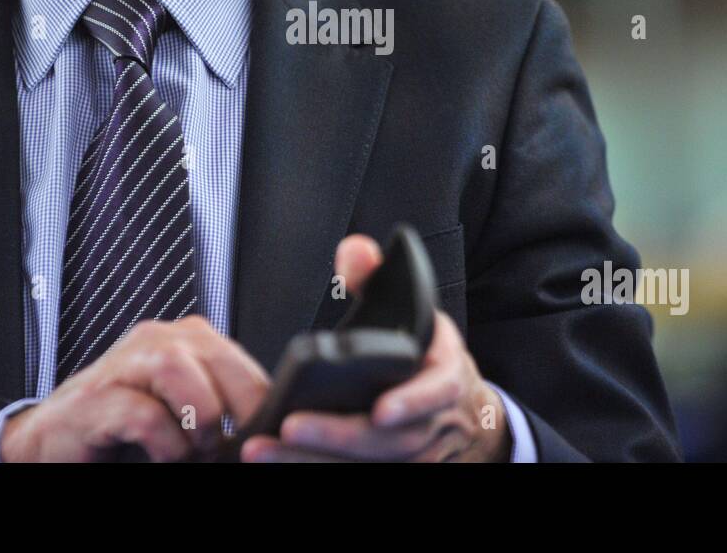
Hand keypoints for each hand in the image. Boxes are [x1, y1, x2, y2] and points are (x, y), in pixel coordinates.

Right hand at [0, 315, 268, 461]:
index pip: (241, 359)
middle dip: (236, 407)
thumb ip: (220, 400)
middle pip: (216, 356)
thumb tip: (269, 425)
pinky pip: (144, 415)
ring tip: (197, 448)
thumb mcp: (184, 405)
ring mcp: (123, 364)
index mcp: (187, 339)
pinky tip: (164, 455)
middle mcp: (157, 340)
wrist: (58, 437)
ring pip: (178, 370)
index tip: (270, 430)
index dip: (261, 398)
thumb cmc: (125, 423)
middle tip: (231, 443)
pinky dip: (165, 443)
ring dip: (199, 418)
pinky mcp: (96, 399)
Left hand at [240, 234, 512, 462]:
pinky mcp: (392, 470)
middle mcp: (434, 423)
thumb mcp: (413, 310)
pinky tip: (277, 464)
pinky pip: (357, 475)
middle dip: (340, 436)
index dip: (413, 402)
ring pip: (372, 465)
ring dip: (317, 460)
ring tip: (265, 450)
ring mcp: (416, 455)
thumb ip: (378, 278)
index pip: (438, 391)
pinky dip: (317, 469)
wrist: (461, 411)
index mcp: (445, 375)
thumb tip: (354, 251)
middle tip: (290, 427)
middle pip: (393, 442)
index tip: (381, 409)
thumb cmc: (426, 356)